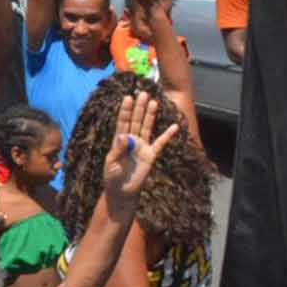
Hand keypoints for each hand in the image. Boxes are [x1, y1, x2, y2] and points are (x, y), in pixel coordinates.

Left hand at [97, 92, 178, 216]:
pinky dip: (167, 135)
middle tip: (143, 93)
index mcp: (118, 141)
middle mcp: (131, 141)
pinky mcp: (151, 155)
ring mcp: (142, 147)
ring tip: (154, 102)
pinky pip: (160, 143)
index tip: (127, 98)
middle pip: (135, 121)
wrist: (122, 192)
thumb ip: (118, 149)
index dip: (125, 110)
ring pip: (146, 128)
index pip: (122, 122)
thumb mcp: (111, 163)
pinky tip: (174, 126)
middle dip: (139, 108)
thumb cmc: (112, 178)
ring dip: (150, 115)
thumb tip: (123, 135)